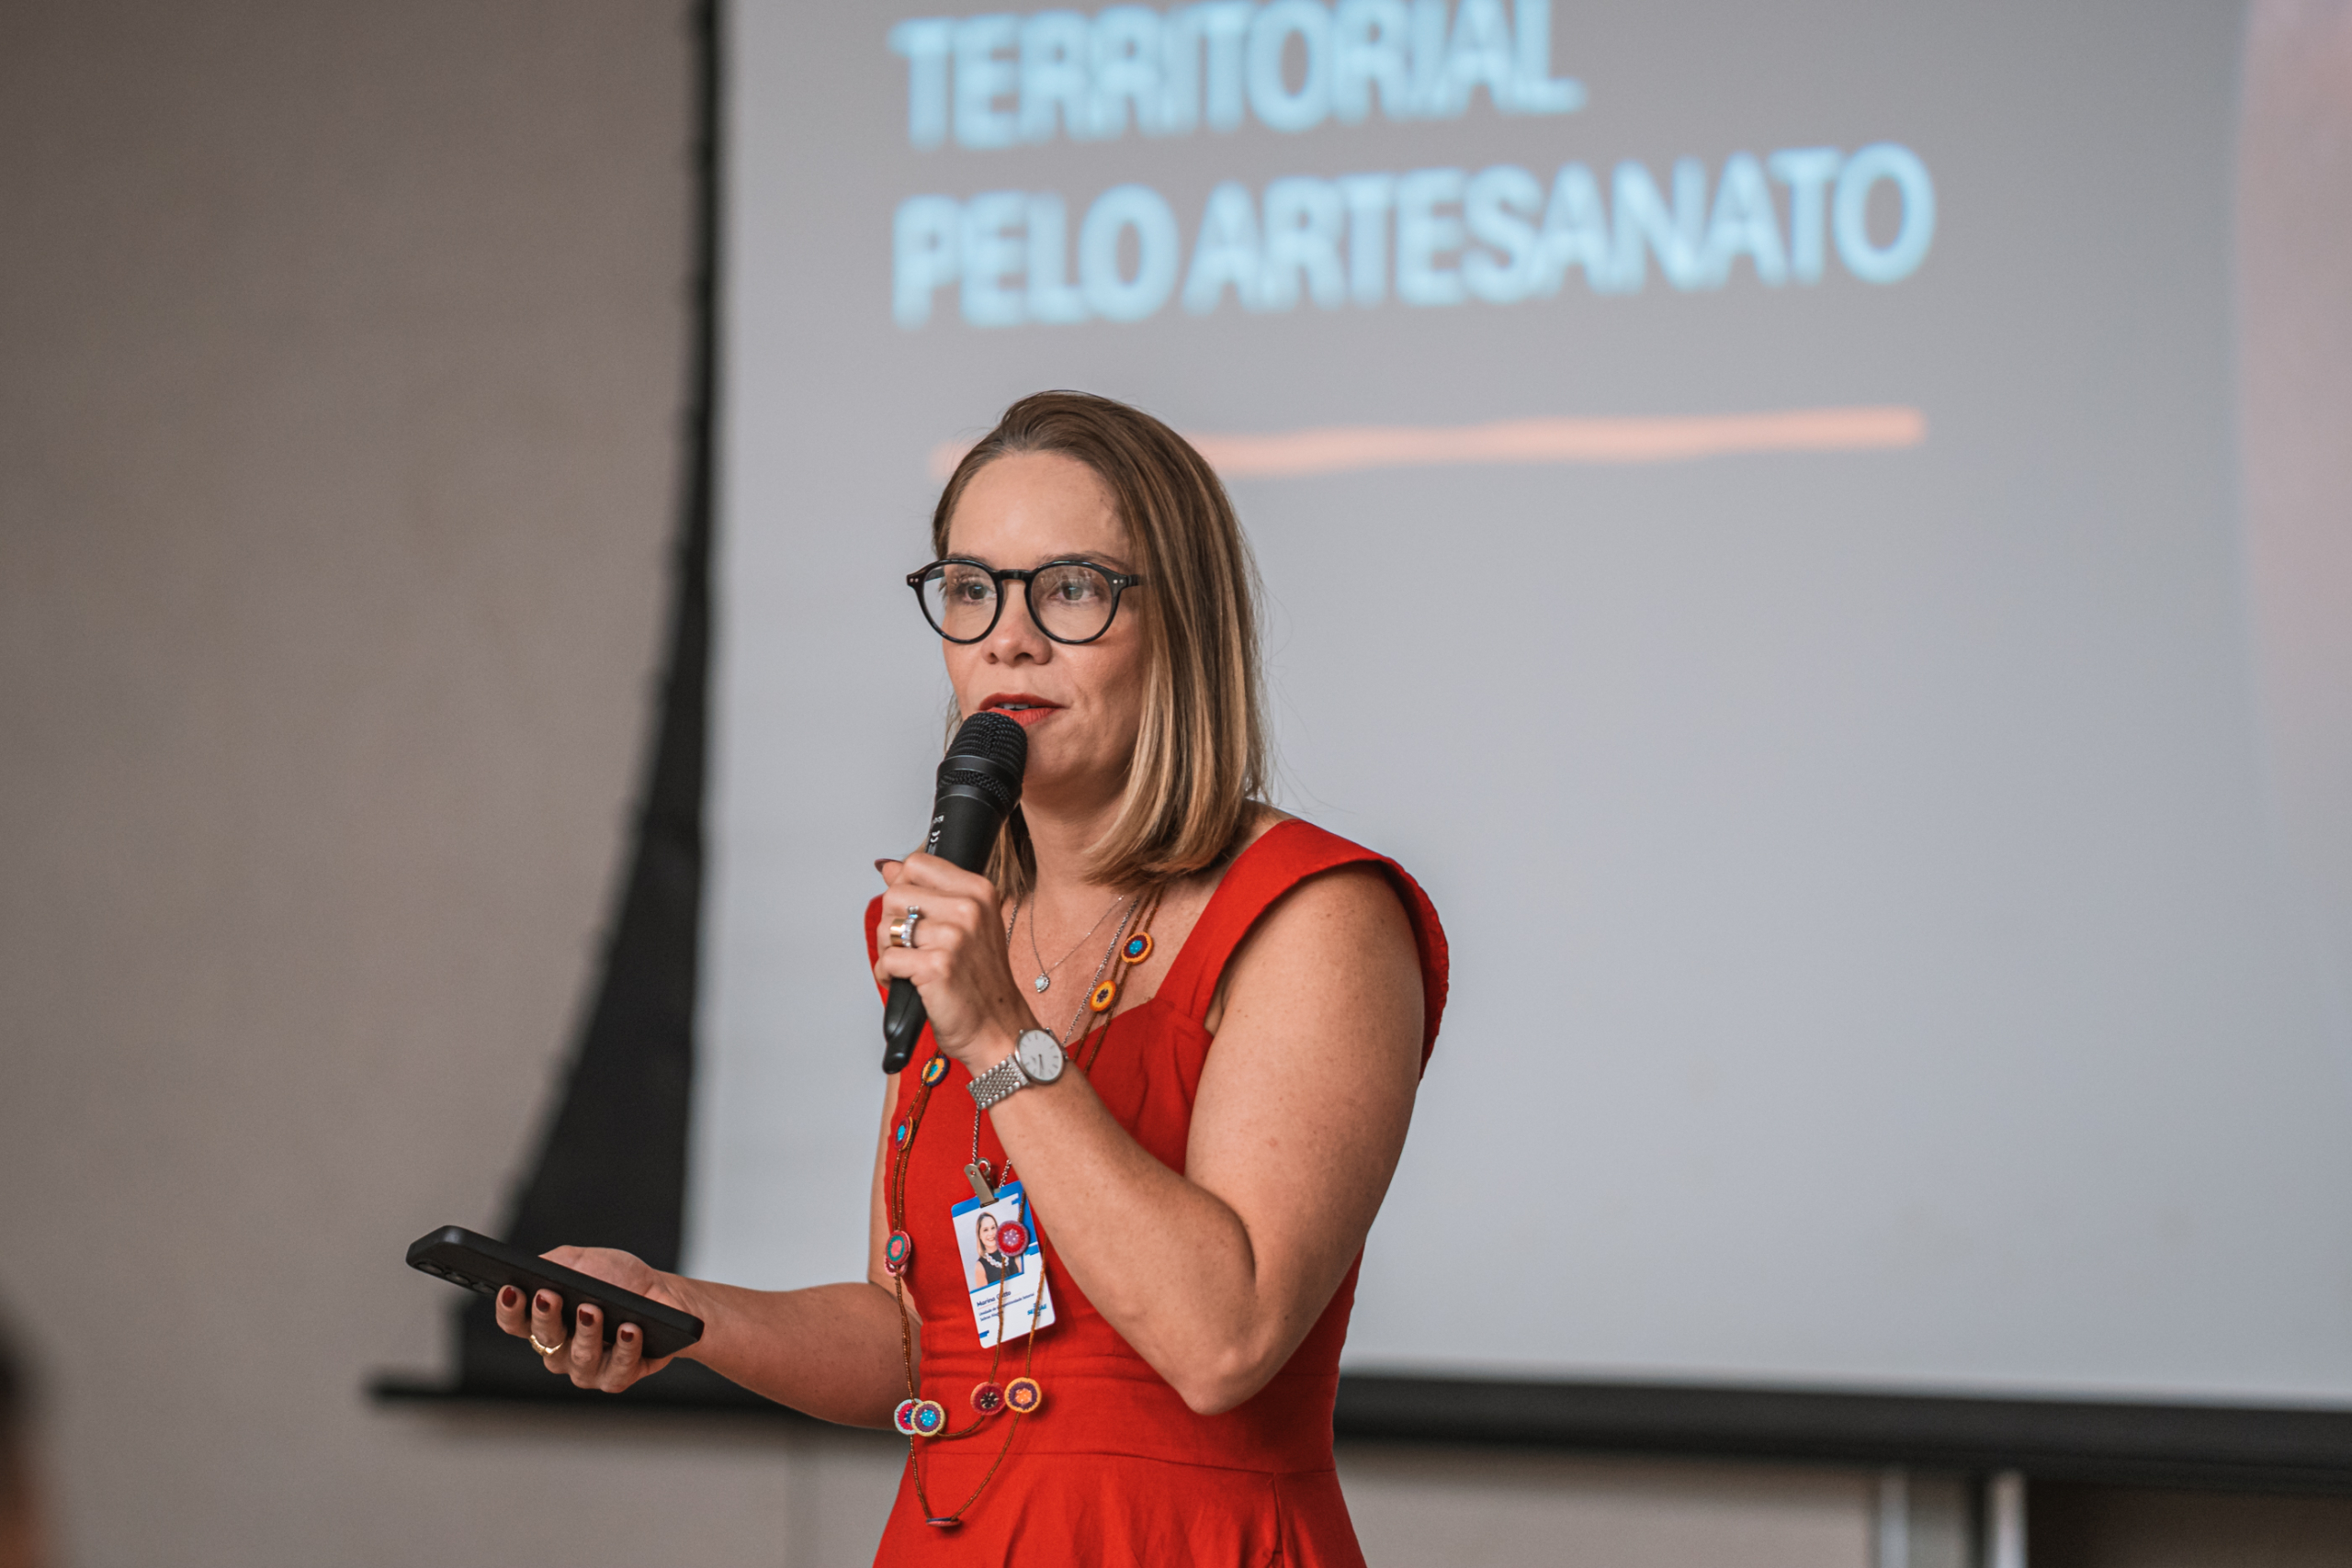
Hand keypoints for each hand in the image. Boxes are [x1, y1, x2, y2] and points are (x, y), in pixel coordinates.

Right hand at [491, 1246, 687, 1392]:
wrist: (662, 1294)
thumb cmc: (617, 1280)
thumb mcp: (584, 1261)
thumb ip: (555, 1263)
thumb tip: (535, 1268)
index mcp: (546, 1322)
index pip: (516, 1322)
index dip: (509, 1309)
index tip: (511, 1289)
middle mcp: (560, 1350)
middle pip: (544, 1339)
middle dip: (545, 1316)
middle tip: (550, 1295)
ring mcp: (587, 1368)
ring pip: (580, 1357)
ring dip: (587, 1333)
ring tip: (594, 1310)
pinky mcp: (616, 1377)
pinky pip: (617, 1370)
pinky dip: (625, 1348)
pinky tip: (629, 1330)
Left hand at [873, 853, 1032, 1072]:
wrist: (997, 1027)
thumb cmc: (980, 980)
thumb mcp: (966, 924)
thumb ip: (930, 892)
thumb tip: (889, 868)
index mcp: (978, 891)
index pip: (916, 863)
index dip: (903, 887)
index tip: (912, 911)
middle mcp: (968, 908)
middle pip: (895, 892)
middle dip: (891, 923)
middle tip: (911, 946)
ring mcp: (954, 937)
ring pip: (887, 926)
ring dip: (887, 950)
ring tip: (910, 964)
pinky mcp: (936, 966)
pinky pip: (887, 959)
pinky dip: (888, 975)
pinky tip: (907, 982)